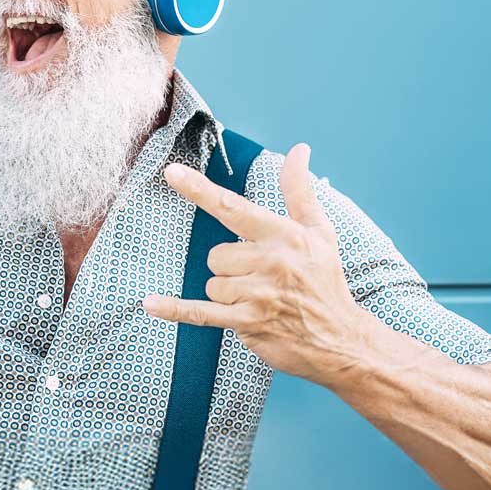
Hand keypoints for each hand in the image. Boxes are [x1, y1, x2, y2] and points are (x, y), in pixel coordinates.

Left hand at [143, 143, 377, 383]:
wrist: (340, 339)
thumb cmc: (326, 281)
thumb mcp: (319, 232)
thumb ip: (299, 190)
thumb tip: (298, 150)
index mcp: (283, 235)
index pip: (232, 207)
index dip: (199, 189)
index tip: (172, 173)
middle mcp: (270, 261)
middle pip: (216, 254)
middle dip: (231, 267)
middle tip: (262, 279)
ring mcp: (258, 294)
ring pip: (212, 283)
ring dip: (227, 293)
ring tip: (259, 300)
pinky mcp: (248, 323)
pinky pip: (200, 313)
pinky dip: (174, 309)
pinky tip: (150, 304)